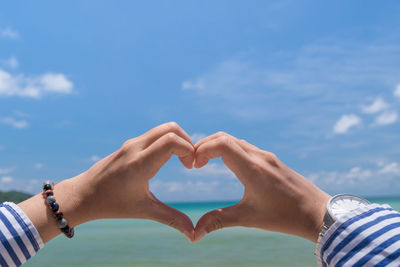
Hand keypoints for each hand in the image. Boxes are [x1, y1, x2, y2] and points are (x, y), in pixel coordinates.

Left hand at [19, 122, 195, 241]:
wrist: (83, 195)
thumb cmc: (112, 204)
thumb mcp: (144, 211)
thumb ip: (171, 219)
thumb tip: (194, 234)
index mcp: (140, 164)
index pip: (171, 141)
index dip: (188, 150)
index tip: (191, 168)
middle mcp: (135, 148)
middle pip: (171, 128)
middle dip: (188, 141)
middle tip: (190, 162)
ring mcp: (131, 143)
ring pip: (163, 129)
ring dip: (178, 140)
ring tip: (183, 161)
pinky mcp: (130, 144)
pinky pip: (154, 134)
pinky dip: (168, 141)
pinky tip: (168, 160)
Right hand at [193, 132, 330, 241]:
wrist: (318, 212)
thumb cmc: (285, 216)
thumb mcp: (249, 218)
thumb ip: (219, 221)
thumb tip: (194, 234)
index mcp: (252, 169)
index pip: (222, 144)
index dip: (202, 149)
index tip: (193, 165)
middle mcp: (259, 157)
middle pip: (225, 137)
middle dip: (205, 146)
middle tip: (194, 163)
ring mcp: (266, 156)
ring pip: (235, 140)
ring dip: (217, 146)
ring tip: (205, 163)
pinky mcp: (271, 160)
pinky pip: (245, 146)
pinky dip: (229, 150)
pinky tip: (225, 164)